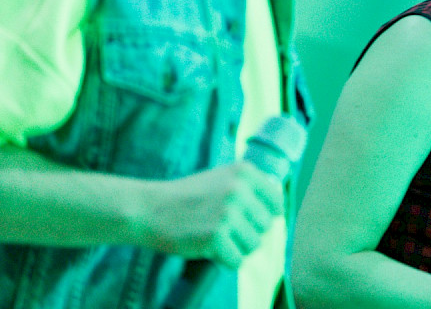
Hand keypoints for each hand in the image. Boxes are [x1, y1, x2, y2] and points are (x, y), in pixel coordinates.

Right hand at [141, 162, 283, 267]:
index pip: (276, 202)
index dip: (263, 216)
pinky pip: (237, 261)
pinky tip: (209, 250)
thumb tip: (278, 211)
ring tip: (215, 239)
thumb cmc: (186, 197)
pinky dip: (225, 261)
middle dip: (247, 233)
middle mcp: (240, 190)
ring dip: (236, 248)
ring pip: (253, 245)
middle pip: (265, 227)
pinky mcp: (216, 237)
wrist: (148, 209)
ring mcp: (228, 213)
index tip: (247, 220)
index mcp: (245, 172)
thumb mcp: (222, 179)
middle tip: (222, 230)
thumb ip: (249, 189)